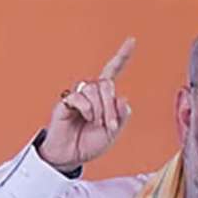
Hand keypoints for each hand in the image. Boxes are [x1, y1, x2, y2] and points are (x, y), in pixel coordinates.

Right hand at [39, 37, 135, 172]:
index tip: (132, 41)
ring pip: (94, 90)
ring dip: (101, 110)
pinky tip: (86, 118)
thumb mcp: (113, 133)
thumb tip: (123, 99)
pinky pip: (80, 97)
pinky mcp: (65, 102)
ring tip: (97, 124)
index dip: (122, 56)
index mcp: (104, 97)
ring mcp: (78, 96)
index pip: (113, 71)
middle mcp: (91, 92)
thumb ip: (121, 117)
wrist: (70, 156)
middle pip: (106, 84)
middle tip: (110, 126)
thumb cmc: (89, 143)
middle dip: (111, 106)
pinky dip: (87, 109)